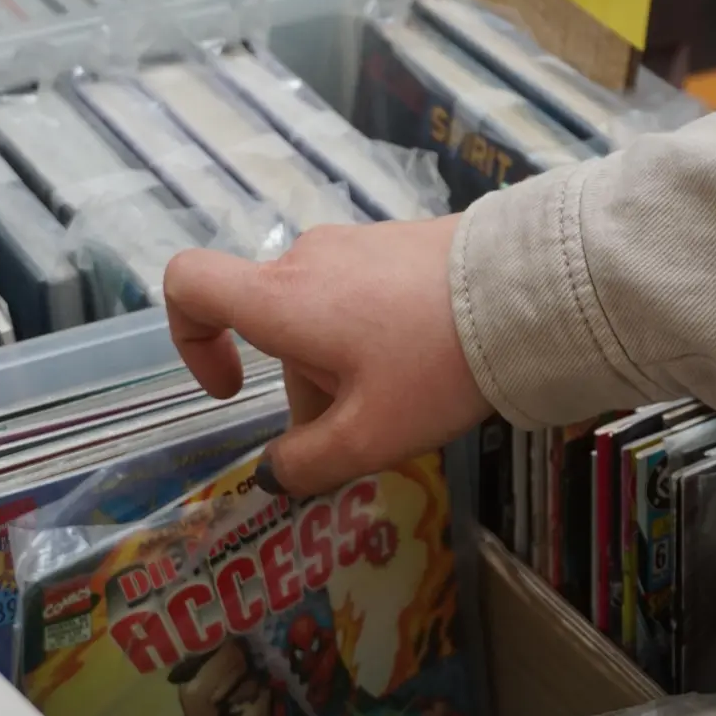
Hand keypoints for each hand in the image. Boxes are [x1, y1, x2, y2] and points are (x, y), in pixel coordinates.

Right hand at [163, 214, 492, 495]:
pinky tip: (430, 364)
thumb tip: (274, 475)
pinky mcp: (400, 240)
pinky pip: (362, 293)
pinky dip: (376, 335)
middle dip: (301, 385)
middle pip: (272, 325)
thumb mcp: (368, 436)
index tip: (230, 388)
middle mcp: (307, 259)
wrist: (527, 292)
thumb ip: (306, 464)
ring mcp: (357, 243)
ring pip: (321, 314)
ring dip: (342, 365)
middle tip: (361, 429)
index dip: (188, 339)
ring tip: (408, 401)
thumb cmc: (434, 365)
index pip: (188, 283)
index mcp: (281, 299)